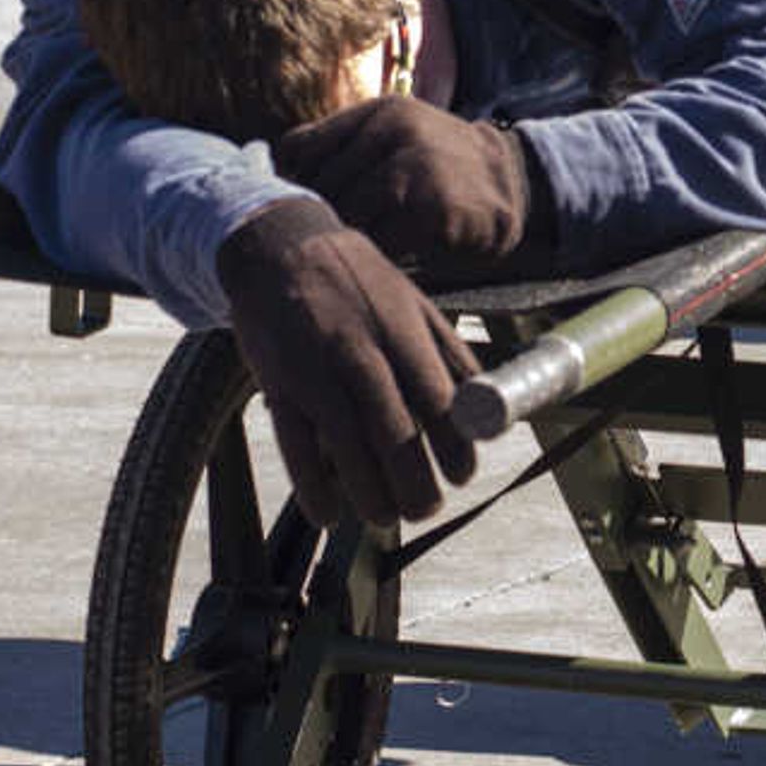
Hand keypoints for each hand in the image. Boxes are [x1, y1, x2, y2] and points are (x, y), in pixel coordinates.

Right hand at [216, 198, 479, 524]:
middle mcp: (361, 349)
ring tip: (384, 518)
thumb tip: (487, 399)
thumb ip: (447, 350)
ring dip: (369, 491)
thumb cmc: (358, 284)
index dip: (454, 443)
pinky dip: (312, 485)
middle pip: (394, 429)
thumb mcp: (411, 302)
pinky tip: (328, 514)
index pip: (438, 397)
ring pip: (347, 442)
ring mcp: (316, 368)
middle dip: (413, 480)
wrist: (280, 247)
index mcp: (402, 330)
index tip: (463, 476)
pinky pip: (295, 444)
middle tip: (425, 509)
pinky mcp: (278, 382)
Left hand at [276, 95, 542, 281]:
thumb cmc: (441, 172)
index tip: (295, 211)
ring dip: (348, 238)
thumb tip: (277, 186)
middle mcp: (394, 129)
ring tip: (353, 252)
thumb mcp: (397, 141)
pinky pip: (382, 238)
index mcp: (378, 113)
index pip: (300, 147)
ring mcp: (415, 163)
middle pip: (320, 184)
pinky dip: (378, 253)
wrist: (514, 185)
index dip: (289, 184)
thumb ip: (348, 151)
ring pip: (348, 212)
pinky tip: (387, 257)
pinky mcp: (433, 203)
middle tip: (321, 243)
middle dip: (319, 218)